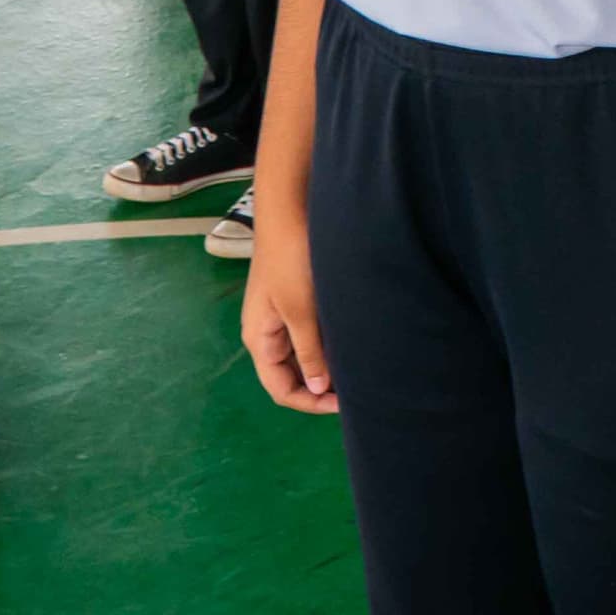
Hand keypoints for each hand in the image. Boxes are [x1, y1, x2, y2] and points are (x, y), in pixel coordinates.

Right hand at [242, 205, 337, 413]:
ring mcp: (279, 316)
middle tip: (356, 389)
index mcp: (259, 340)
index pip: (281, 389)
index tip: (345, 403)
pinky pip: (308, 334)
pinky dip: (326, 344)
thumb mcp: (300, 311)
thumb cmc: (291, 261)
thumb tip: (317, 388)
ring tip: (356, 369)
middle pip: (290, 375)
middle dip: (319, 386)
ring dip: (325, 364)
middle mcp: (266, 333)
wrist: (290, 211)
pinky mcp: (294, 300)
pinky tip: (348, 343)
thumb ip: (308, 351)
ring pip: (302, 354)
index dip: (310, 402)